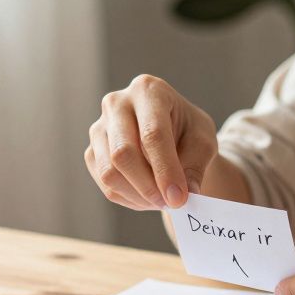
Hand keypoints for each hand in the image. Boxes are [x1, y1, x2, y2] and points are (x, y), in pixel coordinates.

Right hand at [84, 74, 217, 210]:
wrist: (171, 133)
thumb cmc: (188, 132)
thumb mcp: (203, 142)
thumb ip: (196, 166)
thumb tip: (187, 194)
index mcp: (149, 91)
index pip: (152, 134)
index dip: (166, 169)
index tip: (179, 198)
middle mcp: (117, 104)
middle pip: (123, 153)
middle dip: (149, 186)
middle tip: (172, 203)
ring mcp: (99, 128)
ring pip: (110, 173)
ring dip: (139, 196)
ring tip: (162, 199)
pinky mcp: (92, 152)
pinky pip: (106, 185)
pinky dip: (130, 198)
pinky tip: (148, 195)